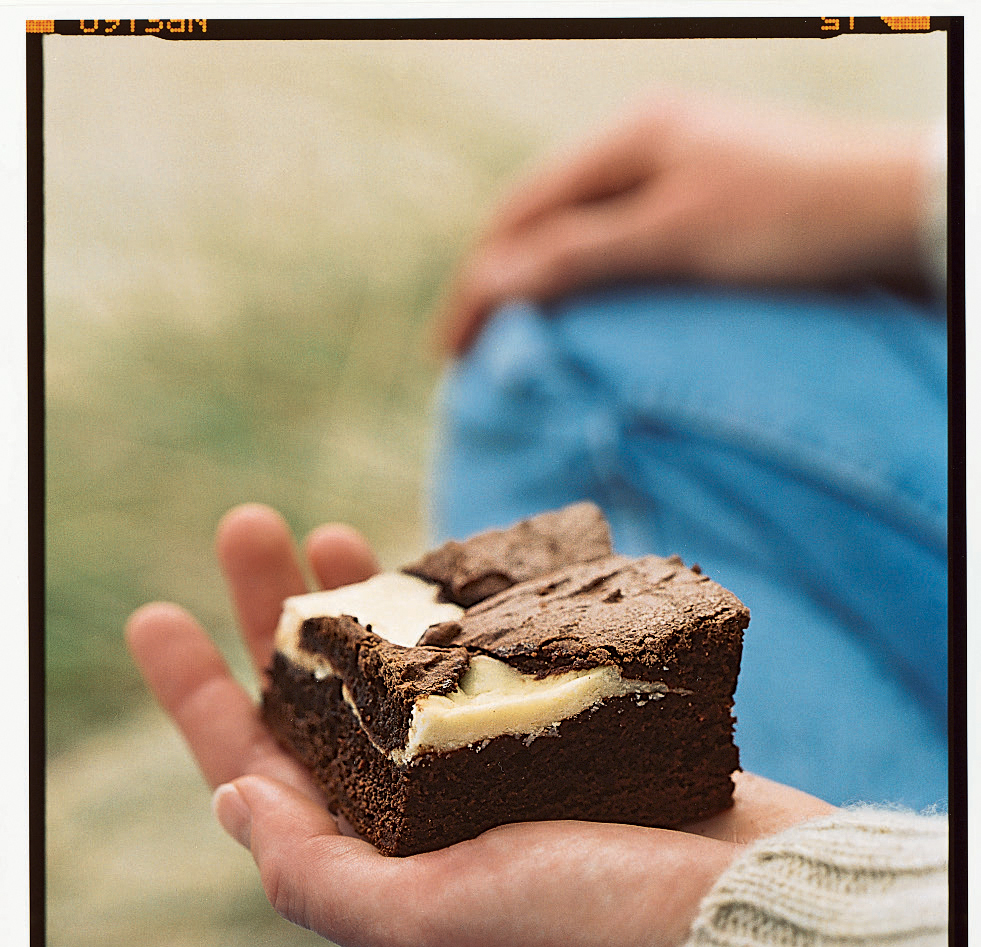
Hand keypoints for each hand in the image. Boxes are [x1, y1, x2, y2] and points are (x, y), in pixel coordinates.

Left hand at [127, 504, 832, 946]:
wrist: (753, 920)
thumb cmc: (592, 931)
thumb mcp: (429, 924)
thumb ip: (318, 877)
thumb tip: (229, 803)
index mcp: (383, 869)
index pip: (261, 777)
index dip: (200, 698)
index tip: (159, 613)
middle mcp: (433, 821)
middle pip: (327, 704)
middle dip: (279, 619)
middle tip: (250, 525)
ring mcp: (502, 770)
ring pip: (406, 671)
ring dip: (363, 602)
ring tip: (327, 531)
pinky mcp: (570, 730)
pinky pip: (492, 658)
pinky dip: (458, 611)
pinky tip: (438, 564)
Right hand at [436, 91, 930, 353]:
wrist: (897, 212)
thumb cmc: (792, 220)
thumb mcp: (676, 237)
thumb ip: (581, 256)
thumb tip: (489, 282)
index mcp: (630, 137)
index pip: (522, 212)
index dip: (478, 282)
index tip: (449, 355)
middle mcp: (646, 146)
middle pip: (544, 219)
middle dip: (501, 285)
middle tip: (471, 358)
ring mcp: (677, 174)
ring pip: (581, 235)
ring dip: (543, 289)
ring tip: (516, 348)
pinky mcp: (705, 209)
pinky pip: (621, 247)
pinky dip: (590, 288)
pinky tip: (586, 324)